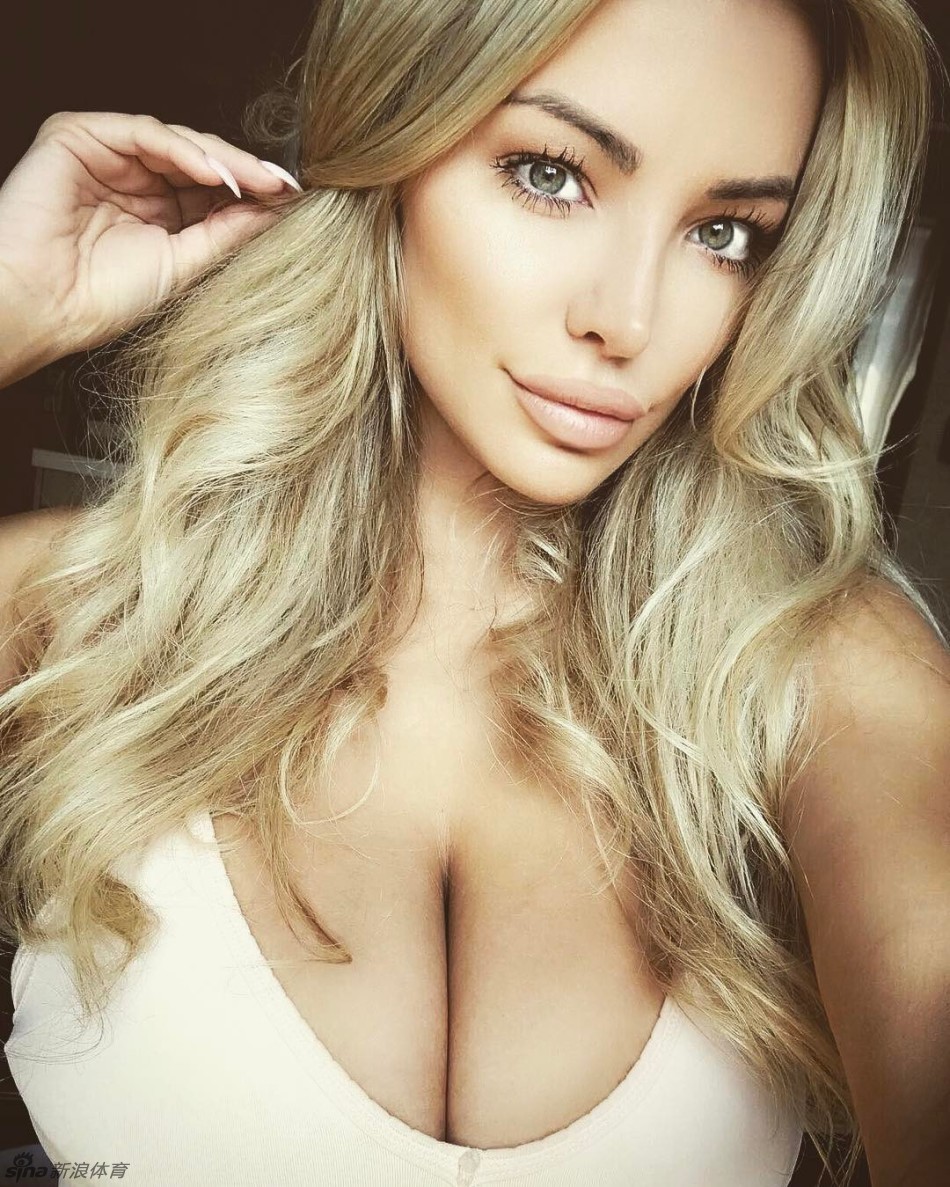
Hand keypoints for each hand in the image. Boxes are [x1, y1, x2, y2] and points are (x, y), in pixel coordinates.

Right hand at [0, 111, 300, 382]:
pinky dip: (184, 150)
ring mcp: (108, 154)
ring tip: (258, 182)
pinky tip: (216, 174)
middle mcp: (135, 178)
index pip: (213, 189)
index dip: (254, 191)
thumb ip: (227, 233)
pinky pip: (144, 132)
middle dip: (247, 171)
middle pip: (202, 161)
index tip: (297, 200)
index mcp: (158, 209)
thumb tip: (277, 211)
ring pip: (179, 142)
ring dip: (224, 160)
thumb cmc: (102, 298)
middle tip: (286, 185)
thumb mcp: (184, 264)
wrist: (46, 307)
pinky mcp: (81, 136)